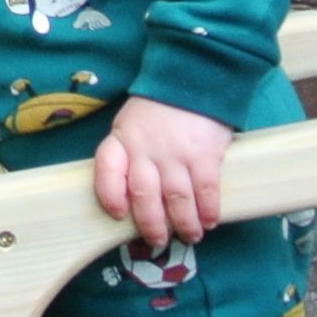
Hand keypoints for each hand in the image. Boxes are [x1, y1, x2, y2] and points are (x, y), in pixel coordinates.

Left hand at [93, 95, 231, 247]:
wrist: (194, 75)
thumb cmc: (160, 107)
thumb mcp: (130, 123)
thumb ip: (127, 153)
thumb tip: (130, 195)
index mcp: (122, 140)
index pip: (106, 172)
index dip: (109, 197)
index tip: (118, 216)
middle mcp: (146, 151)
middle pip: (143, 198)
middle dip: (152, 226)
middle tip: (159, 241)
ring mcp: (176, 154)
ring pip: (177, 201)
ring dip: (184, 224)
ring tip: (191, 235)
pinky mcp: (205, 154)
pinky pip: (206, 190)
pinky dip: (208, 210)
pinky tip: (210, 220)